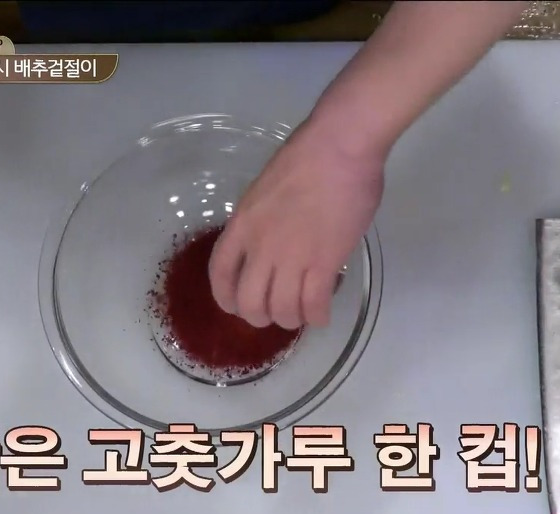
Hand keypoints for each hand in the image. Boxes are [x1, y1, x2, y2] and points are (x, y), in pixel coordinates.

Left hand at [208, 121, 384, 329]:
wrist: (339, 147)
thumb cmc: (308, 157)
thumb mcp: (265, 190)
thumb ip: (262, 220)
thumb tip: (274, 238)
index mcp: (242, 224)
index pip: (220, 272)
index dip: (225, 297)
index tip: (235, 306)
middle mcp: (260, 247)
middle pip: (250, 303)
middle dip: (261, 317)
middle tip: (276, 313)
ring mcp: (291, 257)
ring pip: (283, 310)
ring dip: (292, 320)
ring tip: (303, 313)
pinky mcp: (324, 263)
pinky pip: (315, 305)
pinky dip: (318, 316)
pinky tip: (323, 313)